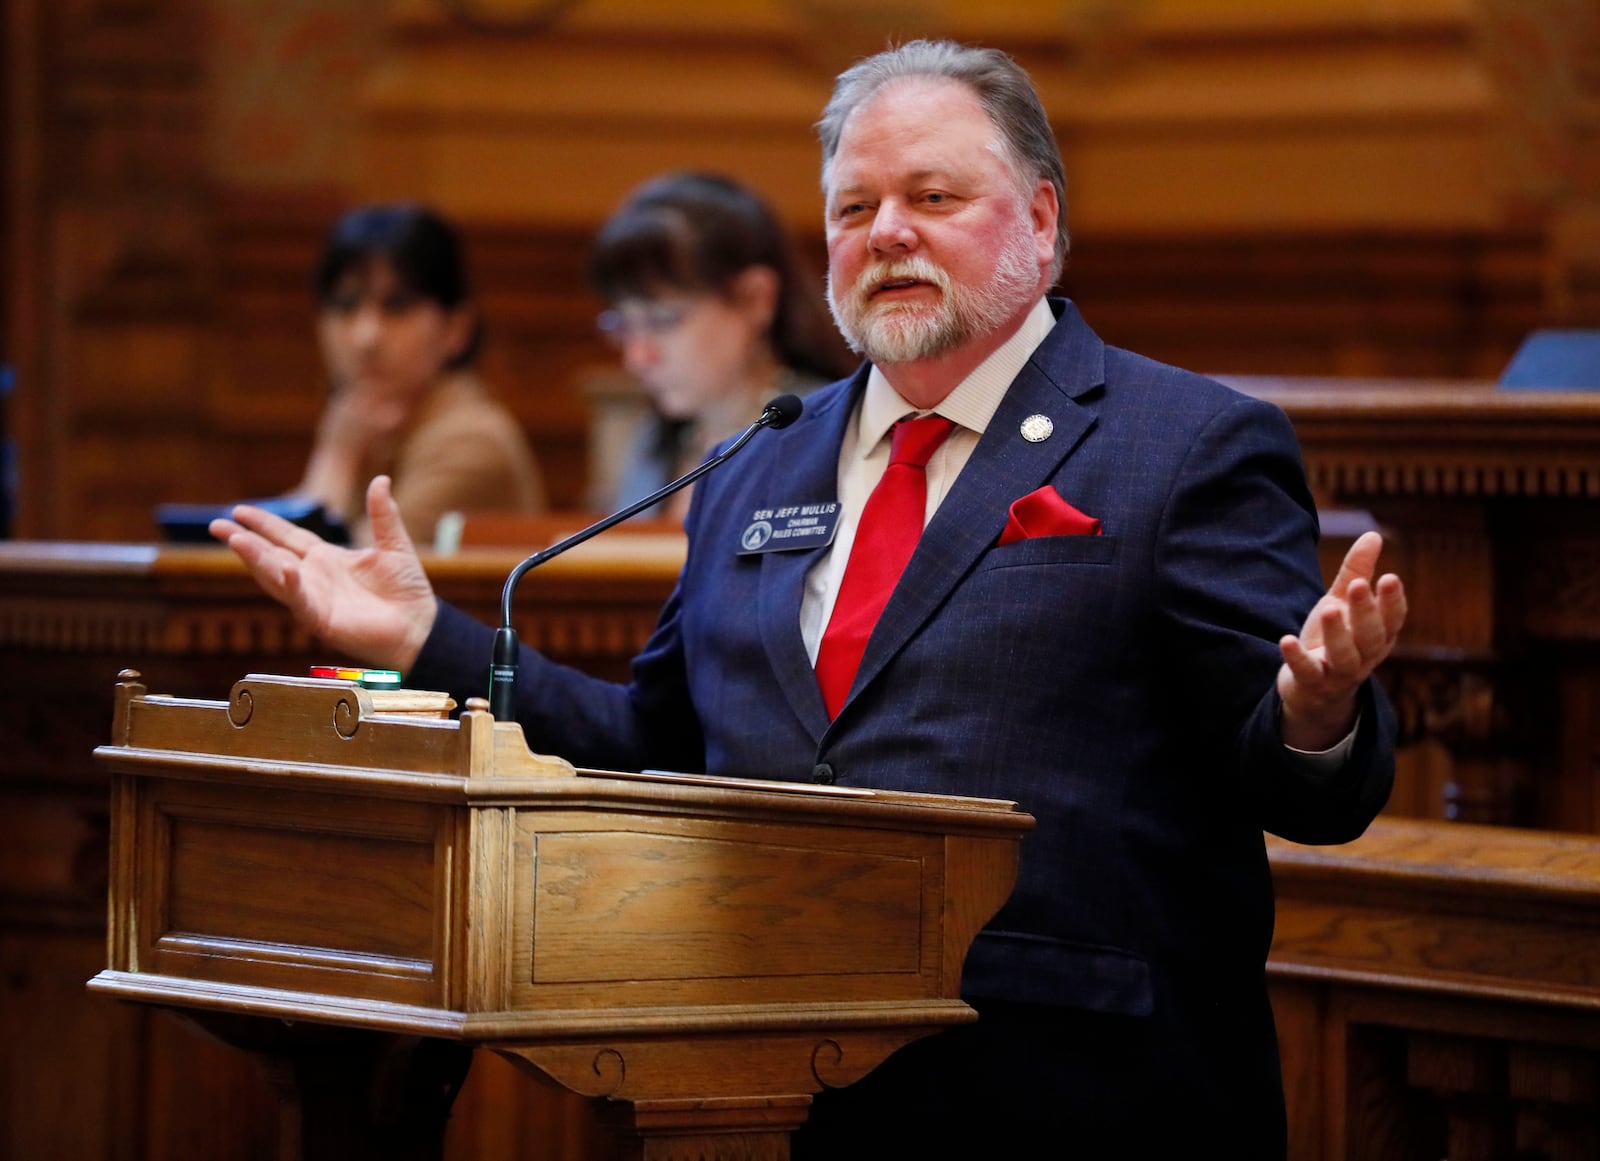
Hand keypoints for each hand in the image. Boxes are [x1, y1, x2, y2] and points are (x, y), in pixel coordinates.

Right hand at [209, 475, 436, 671]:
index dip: (265, 525)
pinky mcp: (321, 620)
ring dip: (255, 559)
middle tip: (216, 525)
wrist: (421, 627)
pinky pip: (301, 601)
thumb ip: (383, 515)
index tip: (240, 510)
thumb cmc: (407, 592)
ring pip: (277, 576)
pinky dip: (290, 585)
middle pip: (272, 555)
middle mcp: (314, 579)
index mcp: (327, 560)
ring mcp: (314, 599)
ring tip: (234, 539)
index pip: (288, 538)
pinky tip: (282, 569)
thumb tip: (381, 479)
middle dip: (244, 541)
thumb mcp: (394, 545)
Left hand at [1277, 530, 1407, 750]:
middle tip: (1359, 585)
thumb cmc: (1332, 637)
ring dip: (1338, 634)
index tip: (1390, 578)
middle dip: (1366, 612)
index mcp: (1378, 636)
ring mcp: (1339, 673)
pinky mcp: (1312, 684)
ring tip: (1329, 608)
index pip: (1392, 620)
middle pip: (1371, 637)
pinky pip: (1307, 673)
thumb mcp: (1341, 603)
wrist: (1312, 688)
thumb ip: (1356, 571)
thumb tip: (1374, 535)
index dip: (1393, 601)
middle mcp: (1365, 656)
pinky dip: (1297, 659)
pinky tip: (1285, 640)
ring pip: (1345, 657)